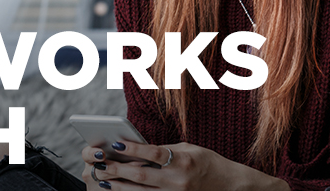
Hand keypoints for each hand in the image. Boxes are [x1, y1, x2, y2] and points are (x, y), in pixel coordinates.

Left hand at [81, 142, 288, 189]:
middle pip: (142, 176)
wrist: (230, 185)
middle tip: (100, 164)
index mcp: (183, 161)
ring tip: (102, 180)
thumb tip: (138, 150)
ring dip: (119, 187)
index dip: (133, 149)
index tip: (115, 143)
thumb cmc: (208, 162)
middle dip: (118, 170)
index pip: (153, 153)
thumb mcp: (189, 149)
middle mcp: (178, 180)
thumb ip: (165, 150)